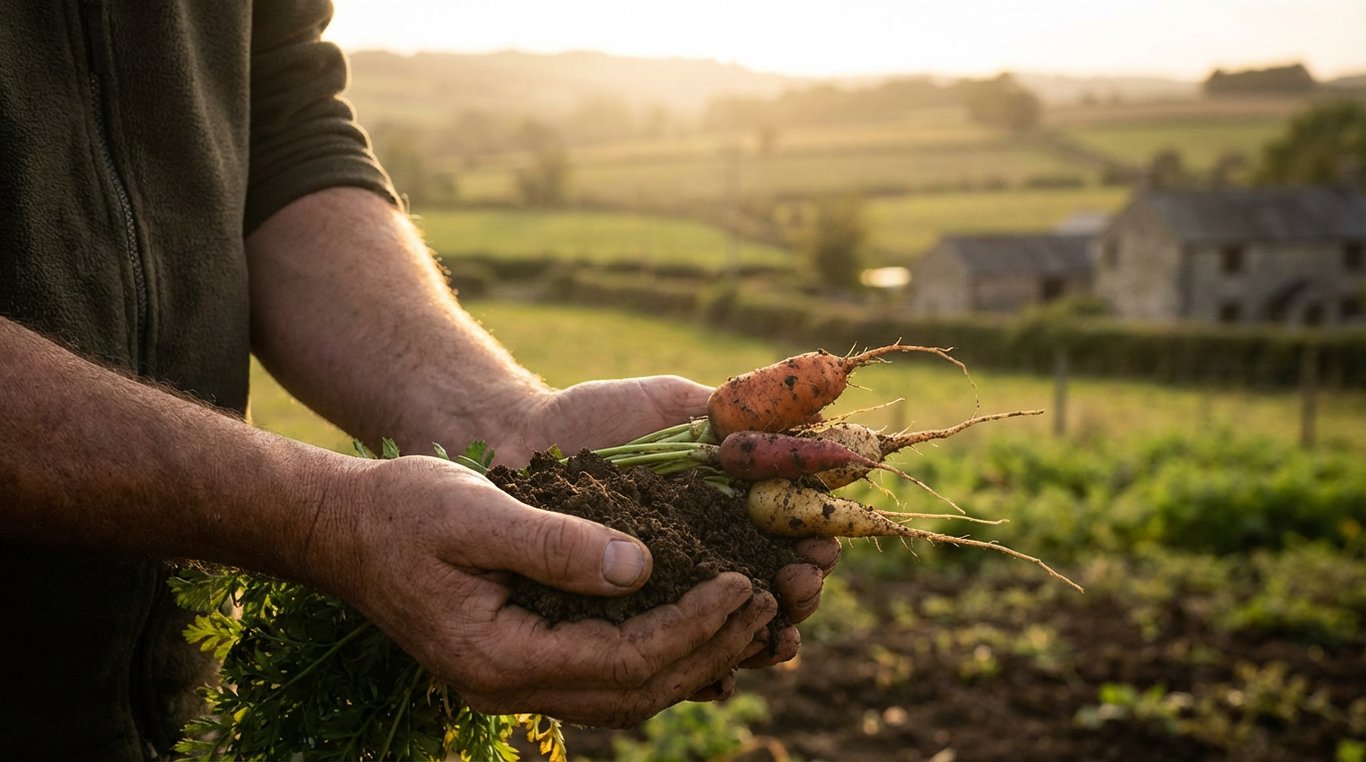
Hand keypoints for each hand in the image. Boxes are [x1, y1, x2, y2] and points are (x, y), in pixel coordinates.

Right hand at [308, 454, 775, 727]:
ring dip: (694, 660)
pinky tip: (695, 621)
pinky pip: (607, 676)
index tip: (742, 582)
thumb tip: (644, 566)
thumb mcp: (475, 512)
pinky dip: (659, 656)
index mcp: (500, 657)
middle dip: (709, 651)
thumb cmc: (401, 510)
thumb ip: (554, 542)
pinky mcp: (524, 659)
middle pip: (636, 692)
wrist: (341, 528)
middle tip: (767, 603)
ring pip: (626, 695)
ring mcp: (516, 680)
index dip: (692, 626)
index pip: (623, 660)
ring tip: (750, 614)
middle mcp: (512, 686)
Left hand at [506, 375, 839, 680]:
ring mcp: (674, 586)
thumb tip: (813, 423)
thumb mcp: (670, 404)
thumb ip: (733, 415)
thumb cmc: (598, 416)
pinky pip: (671, 652)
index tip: (821, 544)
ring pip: (732, 625)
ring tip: (776, 633)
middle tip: (799, 586)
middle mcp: (710, 548)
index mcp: (729, 500)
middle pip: (774, 584)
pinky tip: (722, 676)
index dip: (813, 540)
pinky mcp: (631, 616)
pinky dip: (704, 669)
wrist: (521, 440)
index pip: (790, 531)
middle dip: (797, 592)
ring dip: (763, 634)